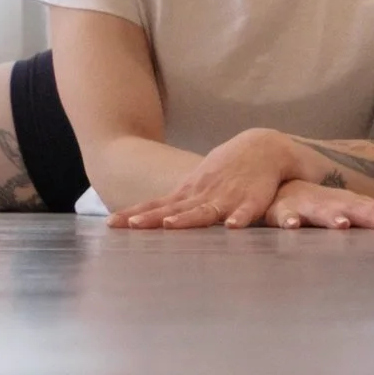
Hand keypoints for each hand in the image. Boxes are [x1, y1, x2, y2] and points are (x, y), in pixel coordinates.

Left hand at [110, 130, 299, 227]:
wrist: (262, 147)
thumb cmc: (226, 171)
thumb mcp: (197, 184)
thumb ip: (177, 204)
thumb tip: (149, 217)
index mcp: (188, 193)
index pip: (156, 205)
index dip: (135, 214)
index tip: (111, 224)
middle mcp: (202, 195)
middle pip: (173, 210)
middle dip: (152, 219)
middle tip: (132, 226)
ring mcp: (225, 197)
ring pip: (204, 211)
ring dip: (187, 219)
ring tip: (170, 225)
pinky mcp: (251, 200)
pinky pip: (246, 212)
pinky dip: (239, 219)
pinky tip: (233, 227)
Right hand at [267, 178, 373, 229]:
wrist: (280, 187)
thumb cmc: (324, 205)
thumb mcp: (356, 211)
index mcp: (354, 204)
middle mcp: (336, 203)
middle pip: (357, 209)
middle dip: (373, 216)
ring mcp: (310, 206)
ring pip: (322, 211)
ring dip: (333, 217)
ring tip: (342, 225)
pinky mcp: (284, 211)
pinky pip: (285, 217)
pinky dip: (289, 220)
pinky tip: (293, 226)